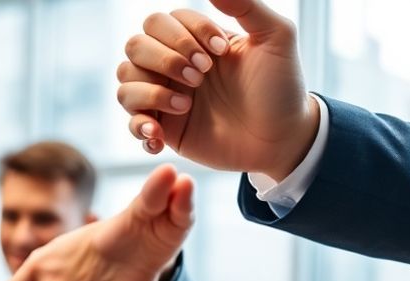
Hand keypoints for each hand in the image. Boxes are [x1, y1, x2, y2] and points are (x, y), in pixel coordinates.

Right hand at [117, 0, 318, 179]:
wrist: (283, 138)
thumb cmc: (281, 87)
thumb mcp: (275, 37)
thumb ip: (246, 7)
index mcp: (195, 40)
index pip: (161, 21)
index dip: (185, 34)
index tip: (220, 52)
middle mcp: (174, 65)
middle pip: (135, 45)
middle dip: (165, 59)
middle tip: (201, 77)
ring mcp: (166, 97)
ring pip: (125, 80)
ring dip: (151, 91)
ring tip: (186, 106)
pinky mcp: (165, 130)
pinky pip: (131, 121)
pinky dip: (140, 126)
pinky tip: (161, 134)